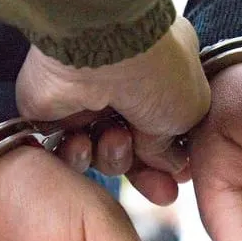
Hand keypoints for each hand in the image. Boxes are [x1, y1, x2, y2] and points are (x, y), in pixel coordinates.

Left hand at [16, 16, 209, 204]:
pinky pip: (68, 152)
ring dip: (113, 156)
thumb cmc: (155, 68)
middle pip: (134, 148)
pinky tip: (84, 139)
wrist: (100, 48)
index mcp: (160, 75)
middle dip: (146, 172)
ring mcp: (86, 99)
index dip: (169, 160)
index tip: (176, 180)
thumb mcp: (189, 111)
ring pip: (102, 153)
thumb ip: (176, 143)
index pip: (164, 129)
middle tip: (160, 192)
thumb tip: (169, 163)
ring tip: (114, 138)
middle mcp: (123, 87)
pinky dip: (77, 153)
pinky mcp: (52, 112)